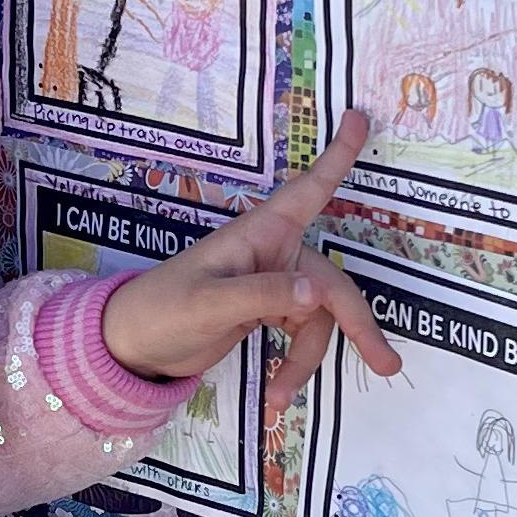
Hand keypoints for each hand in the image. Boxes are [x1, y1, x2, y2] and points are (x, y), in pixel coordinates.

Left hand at [100, 116, 401, 422]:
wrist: (131, 347)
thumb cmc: (161, 310)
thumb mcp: (207, 304)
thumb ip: (262, 296)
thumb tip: (317, 296)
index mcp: (259, 234)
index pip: (308, 191)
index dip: (337, 156)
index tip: (358, 117)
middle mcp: (274, 254)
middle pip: (331, 285)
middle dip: (357, 325)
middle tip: (386, 366)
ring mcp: (273, 285)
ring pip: (318, 319)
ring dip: (306, 362)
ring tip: (280, 400)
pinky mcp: (267, 313)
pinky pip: (300, 336)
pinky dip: (293, 366)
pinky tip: (276, 397)